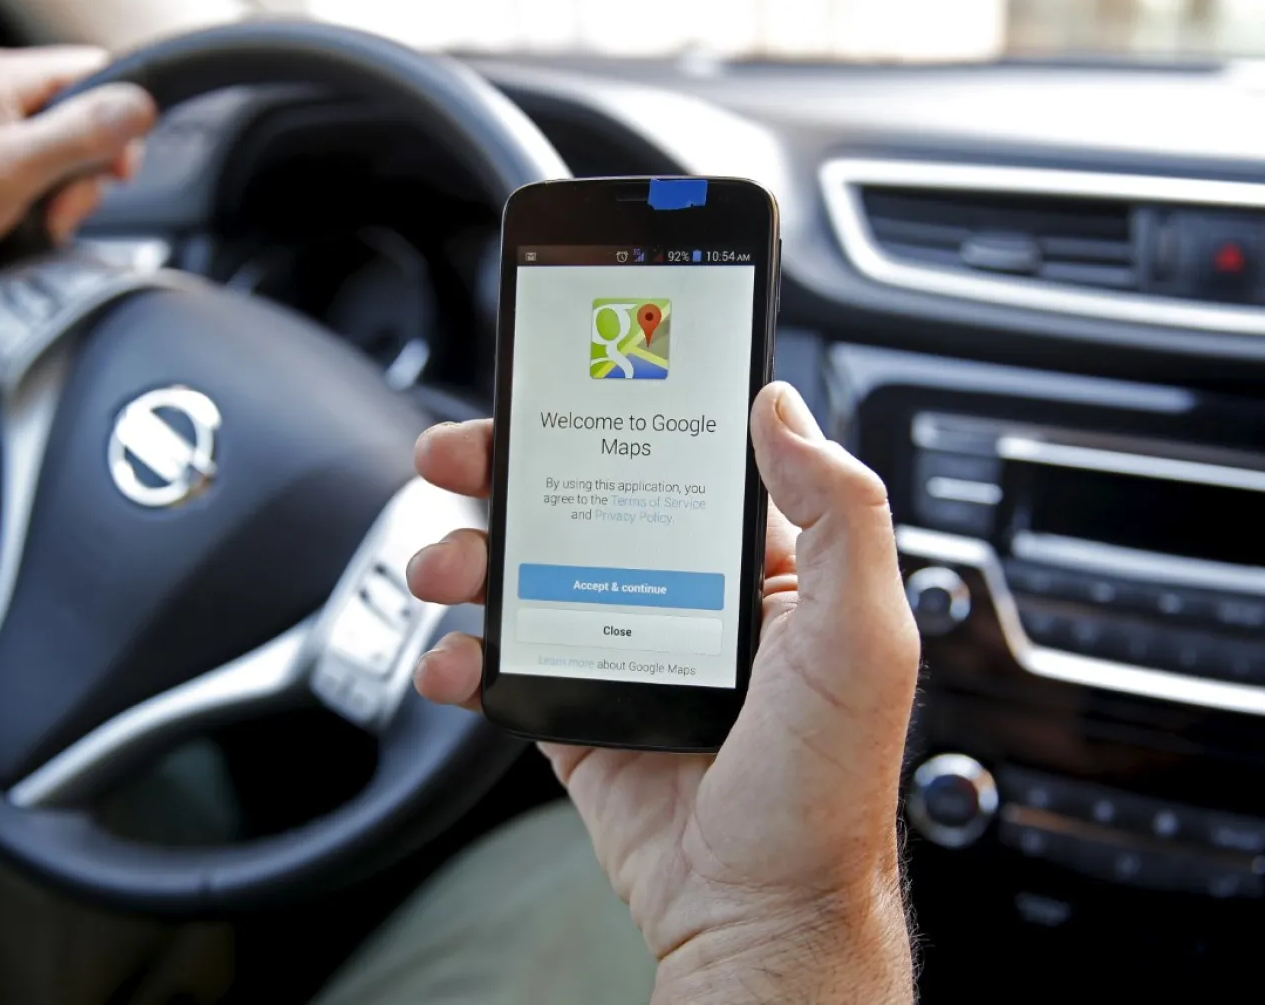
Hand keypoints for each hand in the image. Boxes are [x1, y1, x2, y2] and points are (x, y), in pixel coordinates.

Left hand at [0, 46, 155, 286]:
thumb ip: (78, 135)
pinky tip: (24, 222)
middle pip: (84, 118)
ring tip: (38, 221)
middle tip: (61, 208)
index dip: (119, 123)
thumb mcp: (9, 169)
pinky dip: (42, 201)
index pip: (96, 74)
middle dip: (86, 171)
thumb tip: (139, 105)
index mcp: (2, 78)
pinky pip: (38, 170)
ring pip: (64, 150)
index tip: (115, 171)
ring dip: (64, 193)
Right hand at [406, 383, 919, 1003]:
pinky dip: (461, 657)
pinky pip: (501, 664)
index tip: (553, 389)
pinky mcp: (575, 713)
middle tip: (455, 459)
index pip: (669, 461)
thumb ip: (838, 515)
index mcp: (752, 568)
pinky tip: (456, 665)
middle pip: (576, 506)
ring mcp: (619, 652)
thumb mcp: (860, 638)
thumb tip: (782, 408)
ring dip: (467, 557)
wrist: (759, 914)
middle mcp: (680, 598)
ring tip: (442, 567)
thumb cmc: (826, 790)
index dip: (606, 418)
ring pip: (524, 574)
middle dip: (504, 474)